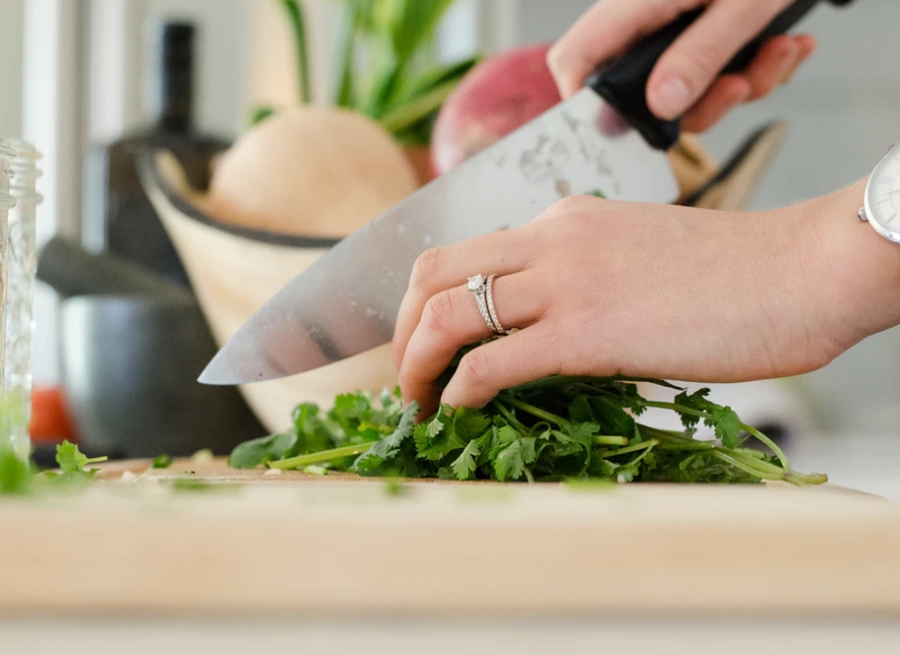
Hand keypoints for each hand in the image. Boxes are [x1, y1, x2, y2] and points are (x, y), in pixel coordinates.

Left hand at [392, 181, 890, 416]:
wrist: (799, 271)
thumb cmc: (733, 273)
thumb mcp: (636, 252)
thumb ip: (582, 274)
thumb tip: (544, 326)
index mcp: (561, 221)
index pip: (463, 252)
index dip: (424, 300)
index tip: (424, 343)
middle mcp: (549, 240)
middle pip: (431, 273)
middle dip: (400, 330)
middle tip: (406, 376)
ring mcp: (564, 283)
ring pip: (446, 314)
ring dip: (415, 365)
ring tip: (417, 404)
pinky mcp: (585, 332)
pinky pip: (491, 363)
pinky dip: (458, 390)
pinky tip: (458, 411)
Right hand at [547, 0, 816, 131]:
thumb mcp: (742, 6)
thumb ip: (699, 56)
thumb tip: (662, 106)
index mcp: (635, 3)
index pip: (577, 60)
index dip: (587, 104)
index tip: (628, 130)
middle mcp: (645, 15)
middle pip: (641, 88)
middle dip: (702, 102)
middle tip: (740, 86)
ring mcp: (673, 22)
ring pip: (686, 85)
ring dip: (742, 82)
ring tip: (780, 51)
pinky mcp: (702, 25)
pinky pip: (715, 67)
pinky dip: (755, 65)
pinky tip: (786, 43)